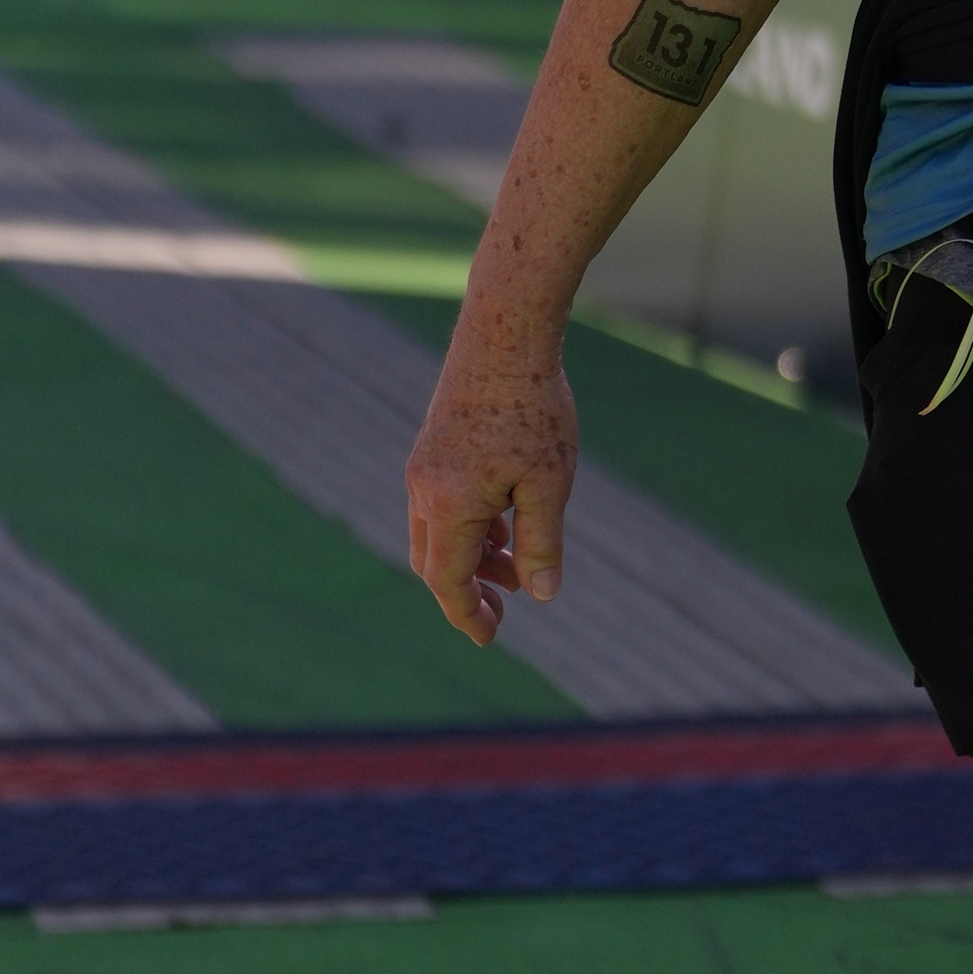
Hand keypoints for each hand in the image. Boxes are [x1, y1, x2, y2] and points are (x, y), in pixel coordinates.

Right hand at [406, 330, 578, 643]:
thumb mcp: (549, 484)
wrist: (505, 333)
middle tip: (505, 609)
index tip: (488, 640)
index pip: (447, 581)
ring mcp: (424, 465)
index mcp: (448, 505)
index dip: (467, 615)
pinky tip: (509, 520)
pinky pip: (442, 503)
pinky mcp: (433, 446)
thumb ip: (542, 544)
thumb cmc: (533, 408)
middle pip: (435, 561)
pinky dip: (471, 524)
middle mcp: (423, 488)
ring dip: (474, 554)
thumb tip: (540, 595)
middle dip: (468, 589)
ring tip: (518, 565)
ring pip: (439, 531)